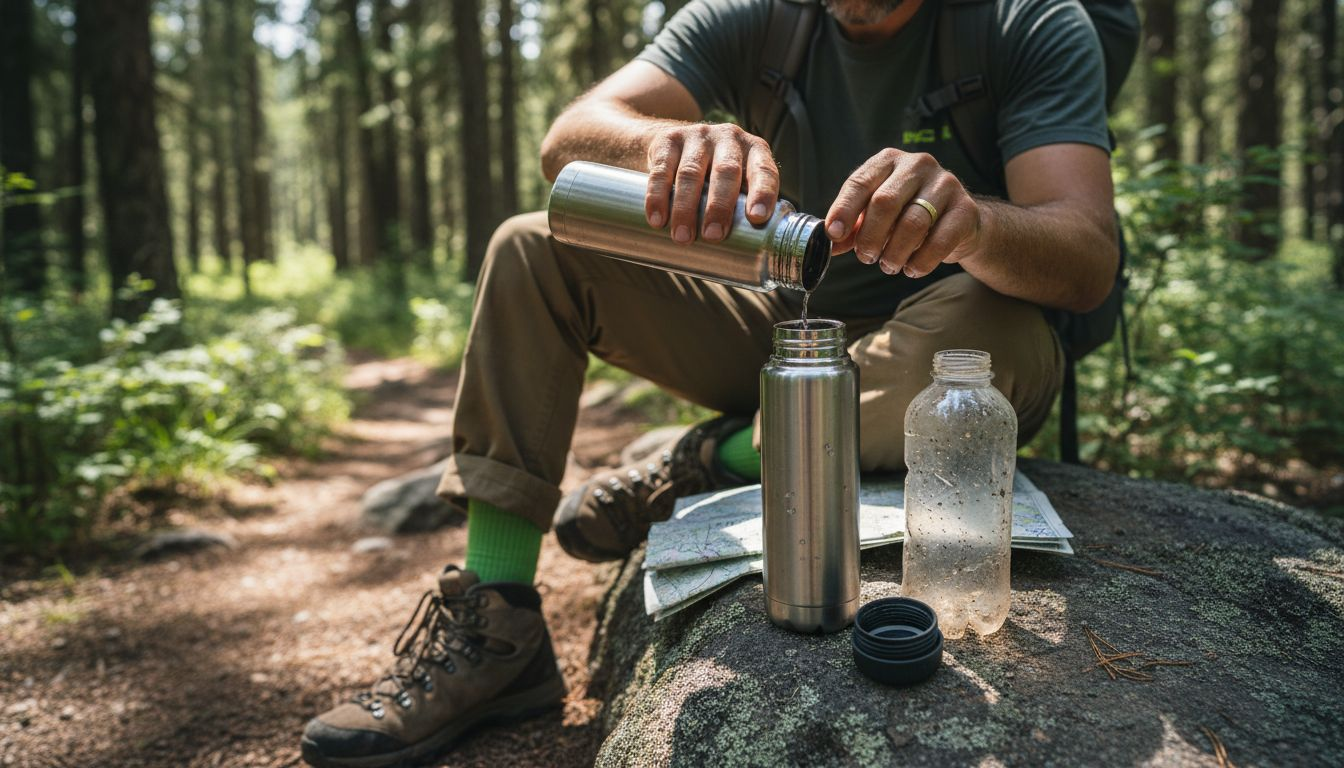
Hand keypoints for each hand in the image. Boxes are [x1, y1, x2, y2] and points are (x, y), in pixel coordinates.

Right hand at [644, 123, 779, 243]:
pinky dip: (657, 197)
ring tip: (683, 237)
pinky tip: (657, 219)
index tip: (756, 218)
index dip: (762, 193)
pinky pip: (661, 170)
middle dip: (719, 206)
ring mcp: (697, 136)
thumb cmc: (715, 178)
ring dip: (686, 208)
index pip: (763, 171)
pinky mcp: (667, 140)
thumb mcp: (736, 184)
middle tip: (713, 236)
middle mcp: (729, 138)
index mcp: (755, 151)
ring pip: (691, 173)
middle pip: (726, 171)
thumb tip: (745, 260)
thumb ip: (742, 210)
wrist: (674, 145)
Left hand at [825, 149, 981, 277]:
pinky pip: (939, 240)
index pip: (860, 182)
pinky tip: (912, 269)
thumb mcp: (877, 216)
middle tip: (866, 257)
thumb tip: (829, 244)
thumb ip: (853, 227)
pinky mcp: (966, 209)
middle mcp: (918, 165)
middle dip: (870, 236)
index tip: (834, 234)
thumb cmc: (908, 215)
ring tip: (889, 266)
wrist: (959, 222)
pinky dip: (921, 261)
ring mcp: (946, 184)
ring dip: (894, 253)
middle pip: (885, 202)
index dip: (844, 210)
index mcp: (889, 161)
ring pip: (912, 223)